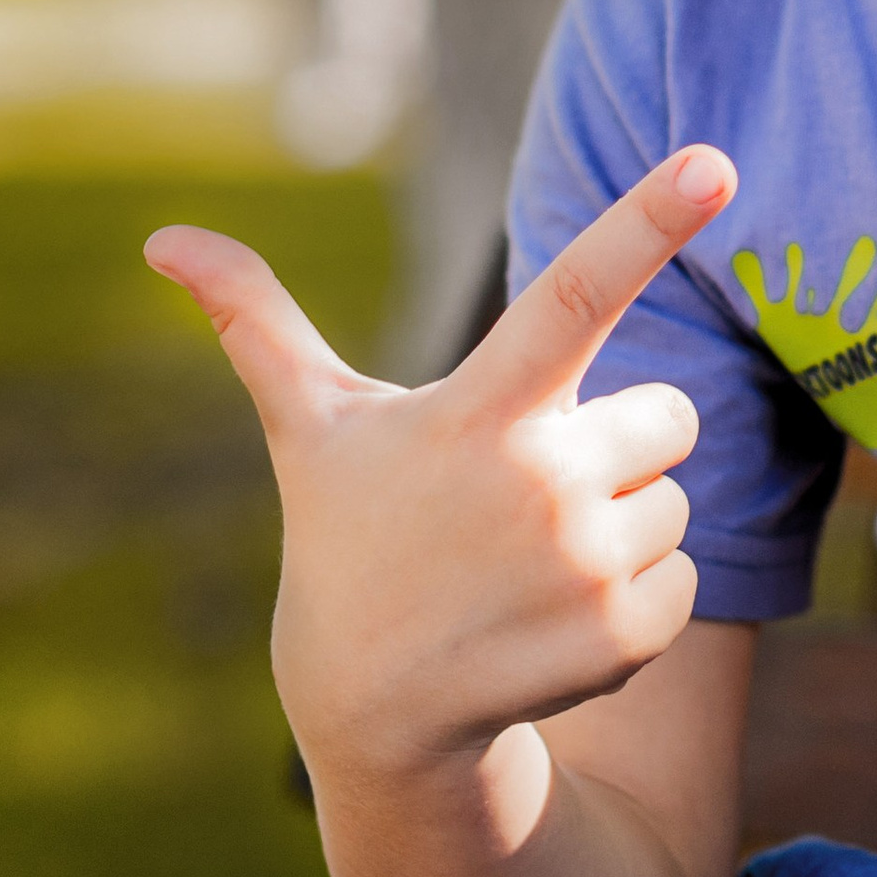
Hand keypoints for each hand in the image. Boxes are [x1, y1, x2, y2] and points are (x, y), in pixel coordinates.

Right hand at [146, 149, 735, 794]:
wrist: (374, 715)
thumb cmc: (348, 540)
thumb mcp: (310, 427)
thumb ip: (255, 321)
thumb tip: (161, 240)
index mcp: (479, 408)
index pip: (573, 291)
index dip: (645, 220)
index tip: (714, 162)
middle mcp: (540, 480)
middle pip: (668, 412)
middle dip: (616, 443)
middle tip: (525, 494)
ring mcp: (583, 564)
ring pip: (676, 499)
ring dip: (622, 524)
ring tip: (527, 564)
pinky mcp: (623, 637)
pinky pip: (684, 581)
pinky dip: (636, 600)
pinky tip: (554, 621)